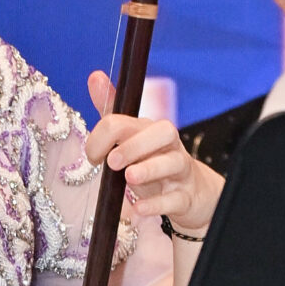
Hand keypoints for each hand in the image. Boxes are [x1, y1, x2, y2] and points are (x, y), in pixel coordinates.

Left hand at [85, 74, 221, 236]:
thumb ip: (111, 113)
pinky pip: (175, 199)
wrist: (190, 195)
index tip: (93, 158)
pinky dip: (157, 204)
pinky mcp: (185, 198)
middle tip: (112, 162)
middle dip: (135, 143)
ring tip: (129, 177)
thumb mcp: (131, 140)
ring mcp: (179, 172)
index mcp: (148, 130)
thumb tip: (95, 76)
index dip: (102, 136)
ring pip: (173, 162)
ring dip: (150, 169)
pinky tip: (139, 209)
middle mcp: (168, 146)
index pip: (125, 121)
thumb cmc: (153, 164)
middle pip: (162, 131)